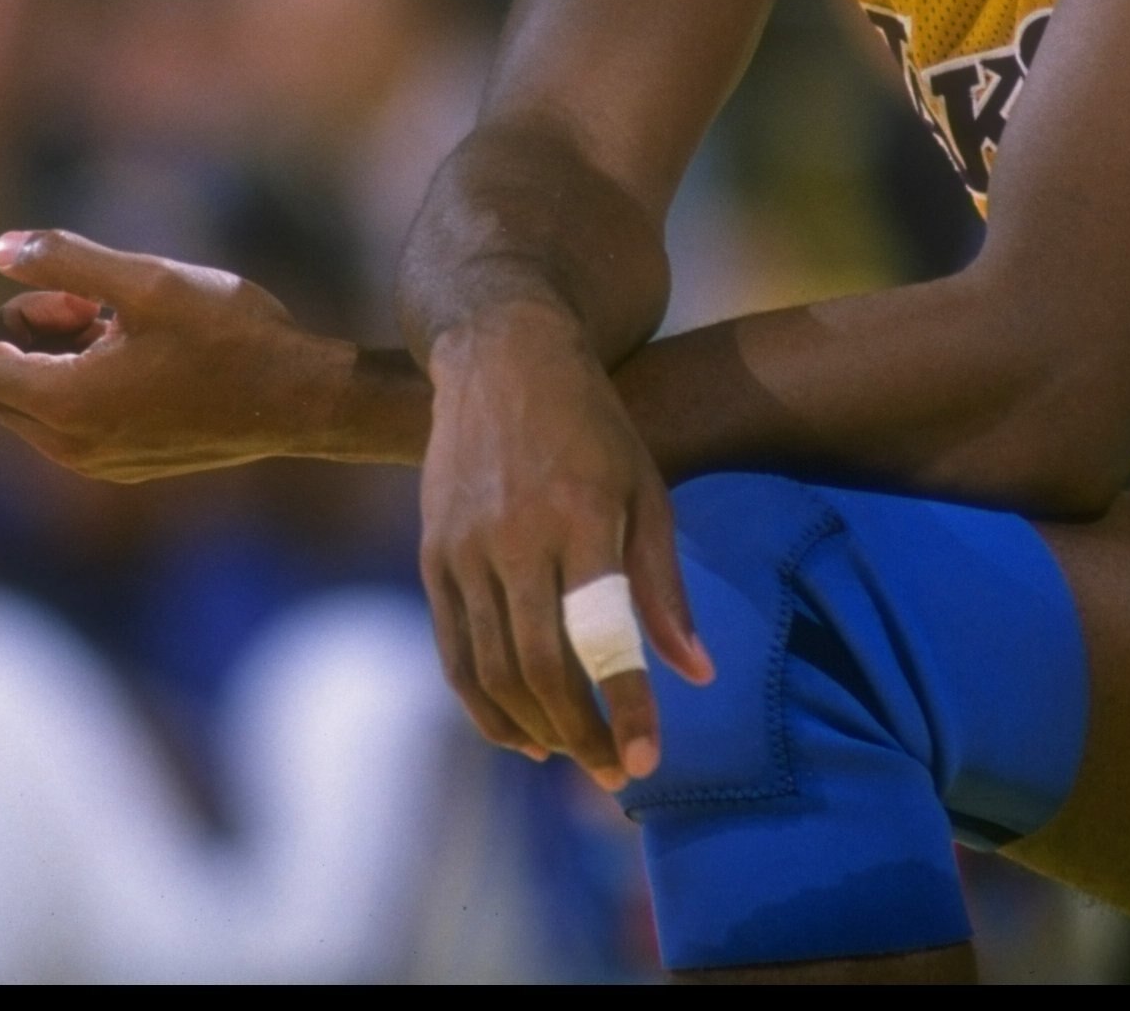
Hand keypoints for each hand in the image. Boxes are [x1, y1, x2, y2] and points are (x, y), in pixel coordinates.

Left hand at [0, 228, 344, 481]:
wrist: (303, 402)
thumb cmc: (236, 336)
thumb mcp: (150, 280)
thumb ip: (66, 259)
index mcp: (64, 403)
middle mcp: (64, 445)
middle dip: (14, 316)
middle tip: (83, 288)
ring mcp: (88, 459)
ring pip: (23, 386)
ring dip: (50, 337)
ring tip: (118, 314)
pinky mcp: (113, 460)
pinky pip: (57, 406)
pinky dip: (74, 364)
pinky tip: (136, 344)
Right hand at [420, 317, 713, 789]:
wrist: (502, 356)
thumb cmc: (593, 426)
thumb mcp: (647, 490)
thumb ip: (665, 588)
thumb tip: (697, 677)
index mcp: (581, 517)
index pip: (602, 636)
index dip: (623, 707)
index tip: (646, 763)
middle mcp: (515, 537)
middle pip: (540, 667)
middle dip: (581, 734)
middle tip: (615, 773)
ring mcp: (464, 547)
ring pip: (491, 670)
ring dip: (533, 729)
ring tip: (575, 756)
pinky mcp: (432, 555)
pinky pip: (453, 653)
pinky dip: (484, 705)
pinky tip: (522, 731)